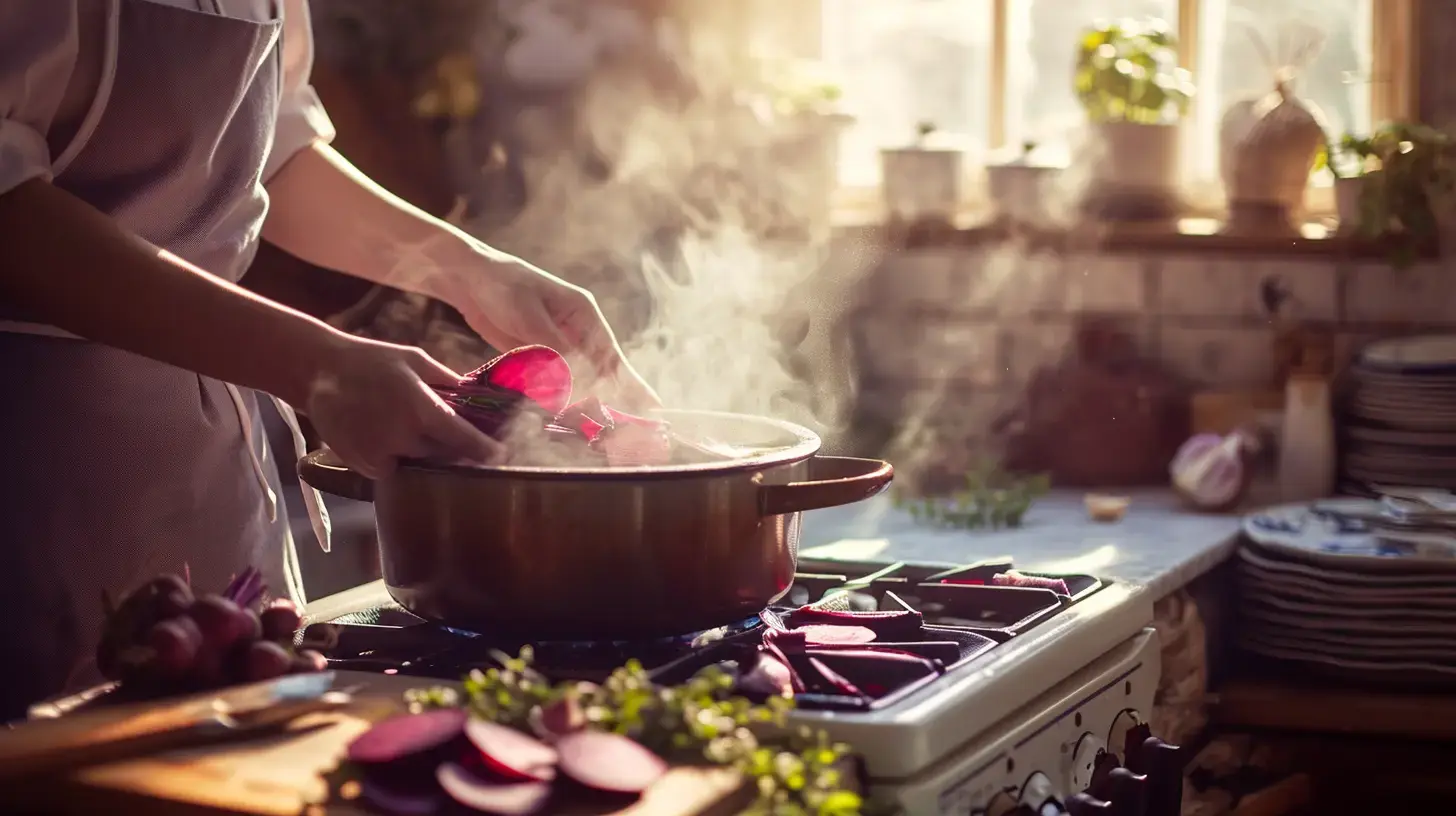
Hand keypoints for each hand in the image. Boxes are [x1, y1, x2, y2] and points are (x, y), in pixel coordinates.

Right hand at [303, 335, 502, 478]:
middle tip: (451, 435)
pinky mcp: (362, 465)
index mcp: (420, 407)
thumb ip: (449, 382)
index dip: (485, 451)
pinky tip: (386, 436)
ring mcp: (380, 454)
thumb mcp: (416, 361)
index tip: (501, 457)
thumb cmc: (373, 361)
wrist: (319, 372)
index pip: (464, 439)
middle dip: (452, 447)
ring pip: (419, 463)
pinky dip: (396, 458)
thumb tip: (481, 396)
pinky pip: (393, 470)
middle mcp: (402, 435)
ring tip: (407, 426)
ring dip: (423, 451)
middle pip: (444, 454)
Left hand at [441, 254, 659, 409]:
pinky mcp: (537, 356)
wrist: (466, 277)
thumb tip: (575, 386)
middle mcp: (576, 332)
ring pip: (580, 380)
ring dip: (587, 403)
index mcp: (584, 315)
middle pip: (602, 372)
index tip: (651, 406)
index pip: (612, 356)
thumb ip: (553, 352)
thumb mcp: (530, 317)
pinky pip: (555, 382)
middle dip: (615, 399)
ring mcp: (557, 345)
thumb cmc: (501, 286)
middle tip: (631, 431)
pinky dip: (562, 400)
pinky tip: (567, 418)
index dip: (631, 384)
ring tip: (601, 430)